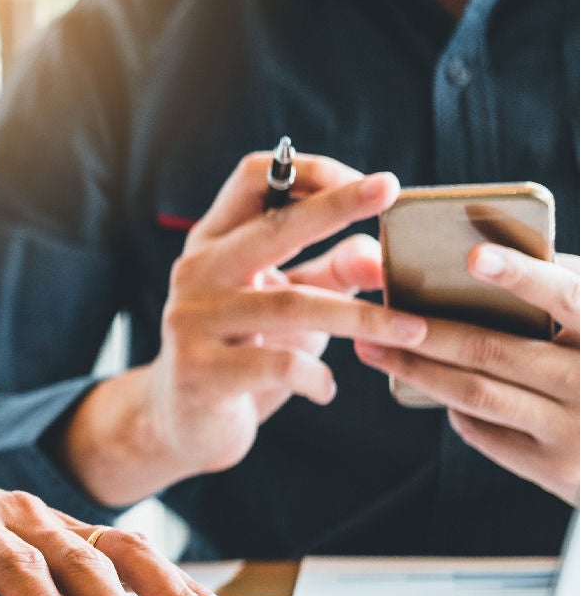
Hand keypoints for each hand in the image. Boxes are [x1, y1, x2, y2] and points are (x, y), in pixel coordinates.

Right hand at [59, 153, 430, 505]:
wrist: (182, 424)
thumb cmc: (245, 351)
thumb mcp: (292, 304)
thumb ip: (334, 273)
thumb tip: (382, 254)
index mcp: (213, 242)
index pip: (254, 177)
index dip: (311, 172)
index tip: (369, 186)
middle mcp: (195, 272)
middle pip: (272, 226)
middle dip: (336, 205)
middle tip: (390, 188)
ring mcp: (191, 321)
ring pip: (292, 305)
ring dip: (362, 317)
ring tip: (413, 331)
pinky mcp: (200, 373)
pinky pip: (278, 366)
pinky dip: (317, 378)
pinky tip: (326, 391)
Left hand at [355, 245, 578, 505]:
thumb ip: (564, 296)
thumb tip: (482, 260)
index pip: (569, 297)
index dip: (522, 276)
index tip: (473, 256)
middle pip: (493, 351)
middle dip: (426, 334)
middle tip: (377, 315)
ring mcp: (574, 432)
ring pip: (475, 393)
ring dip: (416, 369)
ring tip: (373, 347)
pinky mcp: (552, 468)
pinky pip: (480, 429)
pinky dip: (451, 403)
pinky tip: (429, 382)